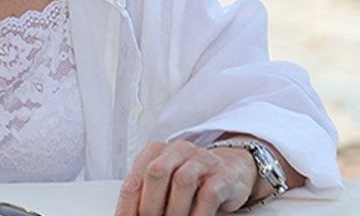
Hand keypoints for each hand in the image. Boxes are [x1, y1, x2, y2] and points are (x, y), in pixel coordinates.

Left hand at [113, 140, 257, 215]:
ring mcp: (202, 160)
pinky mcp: (223, 175)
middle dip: (150, 205)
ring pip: (183, 181)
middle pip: (156, 172)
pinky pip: (208, 194)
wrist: (231, 170)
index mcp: (156, 152)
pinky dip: (198, 214)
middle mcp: (178, 150)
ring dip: (175, 210)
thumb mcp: (165, 185)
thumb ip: (147, 197)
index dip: (128, 206)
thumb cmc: (191, 180)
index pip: (134, 180)